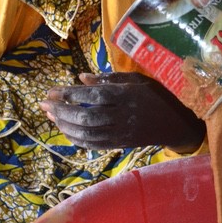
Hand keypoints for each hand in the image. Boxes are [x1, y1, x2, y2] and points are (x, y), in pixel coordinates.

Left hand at [39, 72, 205, 151]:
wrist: (177, 123)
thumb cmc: (157, 95)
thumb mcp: (138, 79)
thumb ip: (109, 78)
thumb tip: (80, 77)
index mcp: (128, 95)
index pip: (94, 94)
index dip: (71, 94)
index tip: (52, 91)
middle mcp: (124, 115)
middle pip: (87, 116)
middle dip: (62, 111)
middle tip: (44, 104)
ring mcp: (123, 132)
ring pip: (88, 133)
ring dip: (65, 126)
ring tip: (51, 116)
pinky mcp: (121, 144)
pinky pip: (95, 144)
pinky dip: (77, 139)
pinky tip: (66, 131)